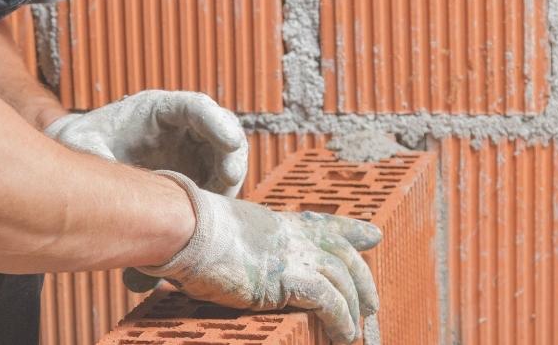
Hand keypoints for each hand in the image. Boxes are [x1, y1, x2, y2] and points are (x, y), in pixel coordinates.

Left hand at [44, 90, 247, 196]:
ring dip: (230, 176)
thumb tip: (107, 179)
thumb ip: (96, 155)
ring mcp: (191, 145)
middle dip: (232, 152)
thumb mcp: (84, 144)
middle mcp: (181, 124)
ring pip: (226, 154)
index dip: (216, 123)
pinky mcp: (195, 168)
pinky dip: (221, 193)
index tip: (230, 142)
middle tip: (232, 179)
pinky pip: (219, 177)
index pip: (196, 107)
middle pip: (222, 128)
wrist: (83, 151)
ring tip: (220, 200)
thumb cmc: (84, 140)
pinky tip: (209, 211)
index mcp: (157, 108)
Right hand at [139, 171, 382, 342]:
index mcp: (277, 223)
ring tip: (355, 332)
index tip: (372, 236)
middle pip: (342, 254)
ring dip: (354, 308)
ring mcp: (294, 255)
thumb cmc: (185, 234)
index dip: (351, 231)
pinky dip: (341, 320)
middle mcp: (292, 236)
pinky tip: (343, 336)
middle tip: (372, 303)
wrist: (185, 227)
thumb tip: (187, 270)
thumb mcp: (215, 237)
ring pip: (342, 280)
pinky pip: (329, 301)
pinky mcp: (290, 279)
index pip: (323, 224)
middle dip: (362, 279)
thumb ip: (224, 250)